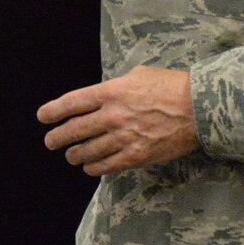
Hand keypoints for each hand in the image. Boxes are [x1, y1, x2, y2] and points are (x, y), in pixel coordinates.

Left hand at [38, 66, 197, 175]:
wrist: (200, 108)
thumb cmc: (171, 87)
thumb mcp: (138, 76)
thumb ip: (116, 87)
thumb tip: (103, 95)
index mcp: (110, 92)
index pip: (72, 103)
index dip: (53, 111)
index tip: (42, 117)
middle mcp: (112, 115)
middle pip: (74, 130)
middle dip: (58, 138)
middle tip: (50, 142)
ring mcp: (124, 137)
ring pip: (88, 151)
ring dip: (75, 155)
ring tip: (71, 156)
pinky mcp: (138, 156)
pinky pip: (108, 166)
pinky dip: (95, 168)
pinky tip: (89, 168)